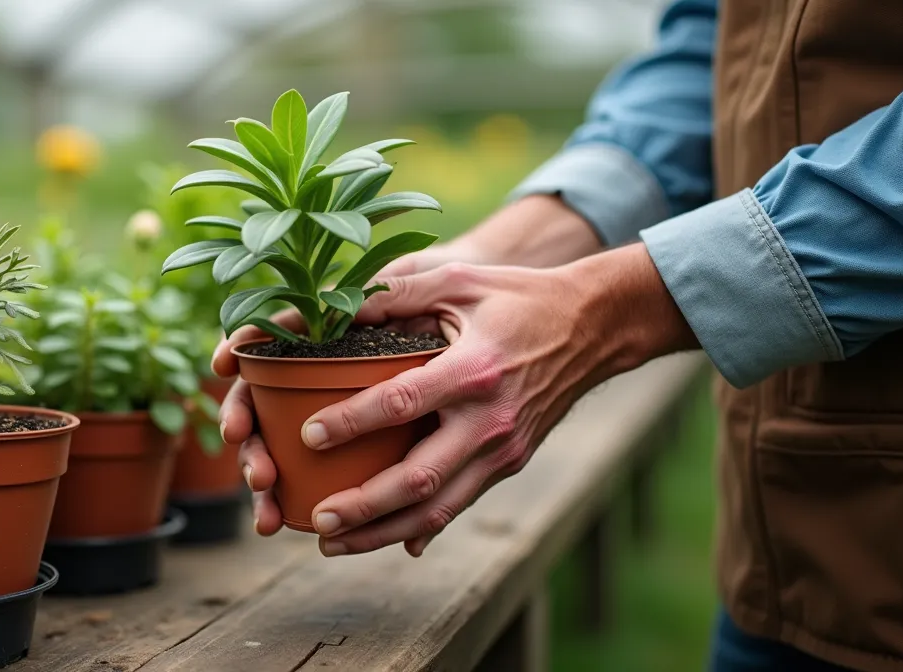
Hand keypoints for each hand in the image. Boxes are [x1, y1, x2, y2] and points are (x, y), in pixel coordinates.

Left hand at [216, 244, 695, 554]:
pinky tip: (384, 540)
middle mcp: (491, 420)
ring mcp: (503, 450)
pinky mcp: (509, 463)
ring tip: (334, 542)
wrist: (593, 327)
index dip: (353, 422)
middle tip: (317, 520)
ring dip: (382, 531)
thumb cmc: (515, 296)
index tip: (309, 435)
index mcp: (475, 369)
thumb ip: (396, 293)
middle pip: (420, 479)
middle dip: (364, 506)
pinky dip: (421, 527)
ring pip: (438, 508)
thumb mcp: (458, 278)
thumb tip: (331, 308)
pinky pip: (459, 504)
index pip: (403, 402)